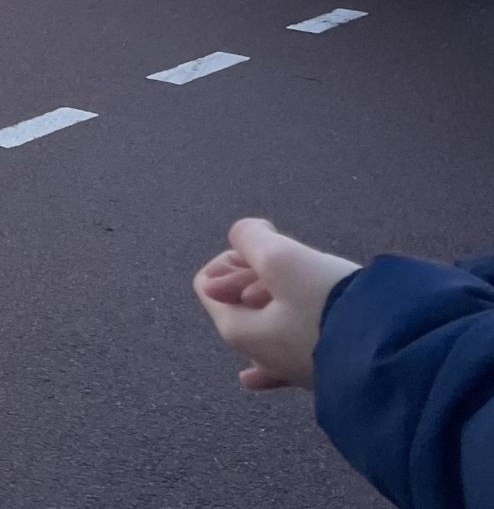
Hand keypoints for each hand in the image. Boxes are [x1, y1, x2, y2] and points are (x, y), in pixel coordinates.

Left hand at [194, 218, 360, 389]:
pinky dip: (293, 335)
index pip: (209, 281)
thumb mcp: (282, 257)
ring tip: (317, 290)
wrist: (396, 354)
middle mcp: (258, 354)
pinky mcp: (327, 371)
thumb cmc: (331, 305)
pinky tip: (279, 355)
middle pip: (244, 299)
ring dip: (287, 297)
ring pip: (275, 318)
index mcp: (236, 330)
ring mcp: (293, 367)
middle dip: (264, 275)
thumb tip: (245, 234)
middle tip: (299, 271)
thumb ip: (252, 238)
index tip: (272, 256)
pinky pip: (300, 348)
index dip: (235, 258)